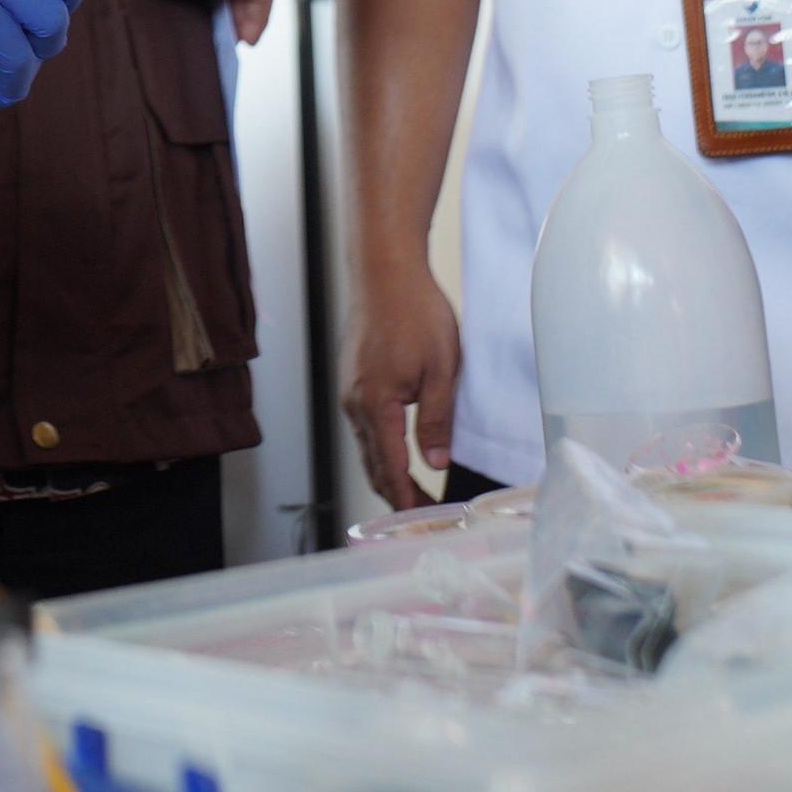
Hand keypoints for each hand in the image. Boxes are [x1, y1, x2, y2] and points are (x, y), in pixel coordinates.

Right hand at [342, 261, 462, 508]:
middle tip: (422, 513)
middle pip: (372, 463)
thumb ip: (437, 420)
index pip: (390, 467)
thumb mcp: (441, 369)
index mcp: (376, 405)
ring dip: (387, 469)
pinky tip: (396, 446)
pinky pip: (363, 423)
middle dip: (395, 492)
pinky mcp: (352, 378)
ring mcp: (349, 390)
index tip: (419, 520)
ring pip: (366, 444)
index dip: (405, 499)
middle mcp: (355, 403)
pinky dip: (379, 445)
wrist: (385, 271)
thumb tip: (435, 462)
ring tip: (412, 487)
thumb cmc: (415, 312)